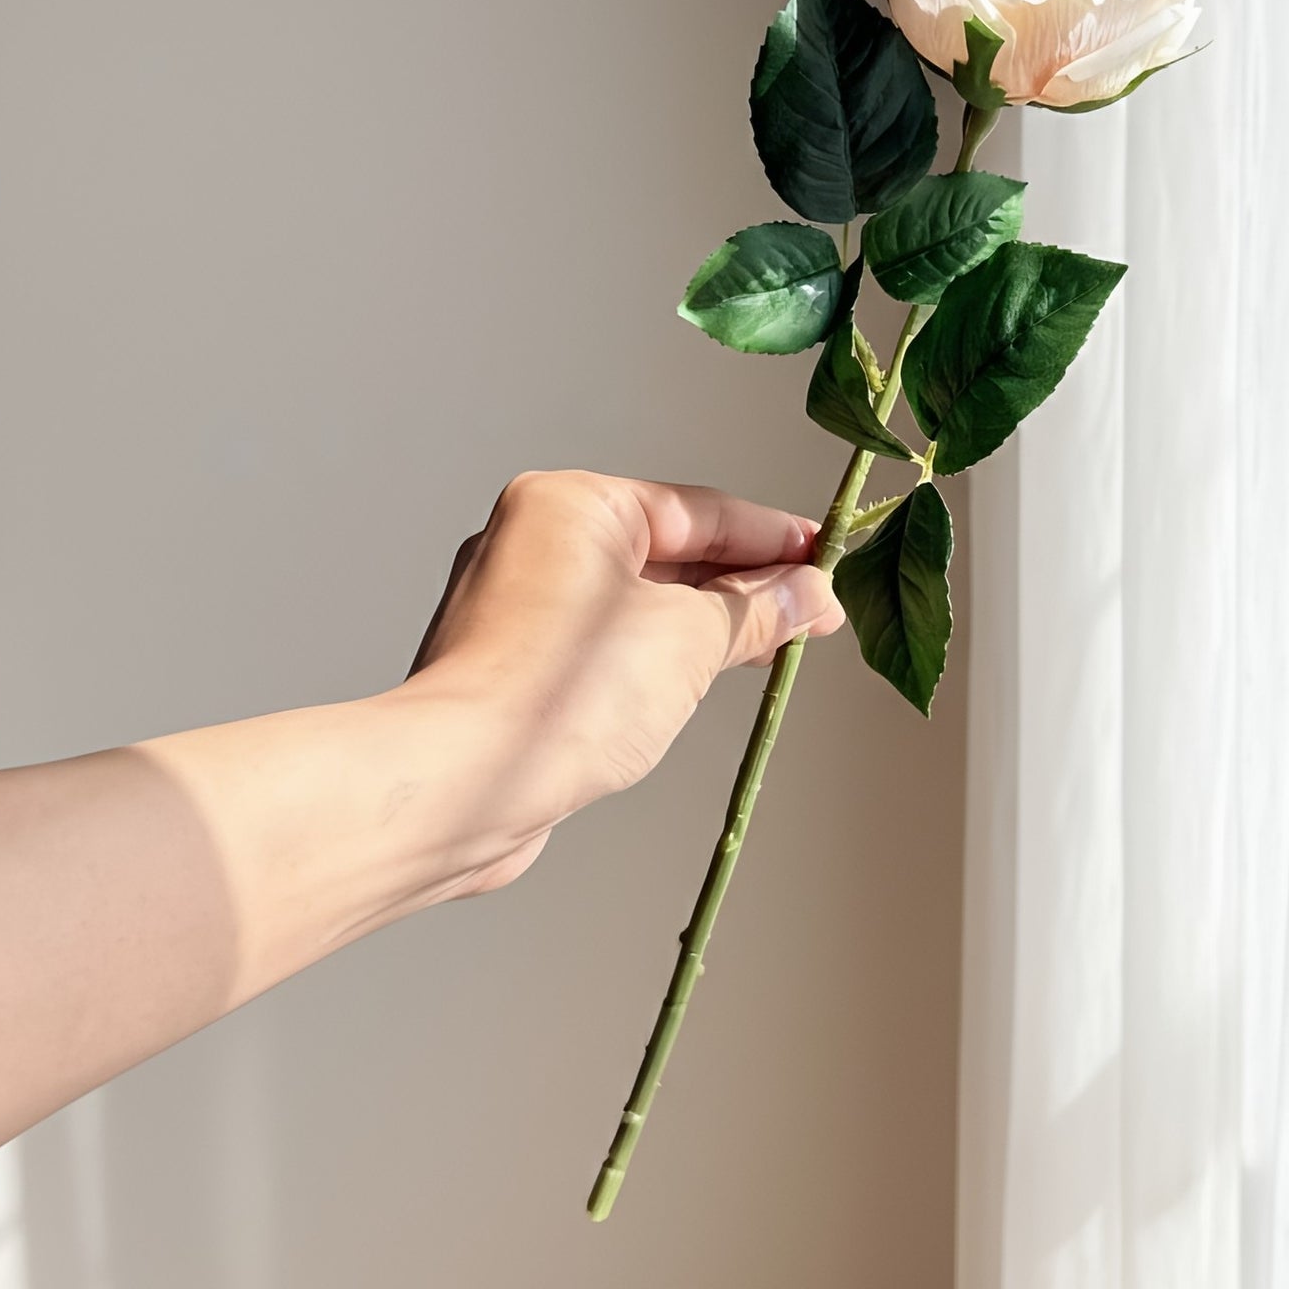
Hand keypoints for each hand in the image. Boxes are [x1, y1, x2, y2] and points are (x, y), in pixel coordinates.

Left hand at [398, 471, 843, 894]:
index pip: (701, 510)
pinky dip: (659, 654)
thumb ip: (756, 610)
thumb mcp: (690, 640)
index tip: (827, 559)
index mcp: (572, 504)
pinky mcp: (514, 663)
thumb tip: (809, 594)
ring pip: (639, 600)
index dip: (775, 539)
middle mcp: (536, 540)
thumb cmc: (562, 695)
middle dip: (745, 586)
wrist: (461, 784)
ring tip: (775, 648)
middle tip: (814, 613)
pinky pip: (607, 642)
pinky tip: (703, 679)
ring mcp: (518, 603)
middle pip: (670, 551)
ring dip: (706, 624)